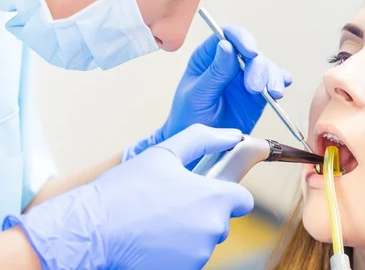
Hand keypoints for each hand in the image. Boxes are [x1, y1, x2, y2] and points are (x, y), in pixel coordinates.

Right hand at [3, 124, 253, 269]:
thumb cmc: (126, 189)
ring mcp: (198, 255)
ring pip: (204, 241)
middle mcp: (213, 230)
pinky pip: (187, 258)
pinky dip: (175, 251)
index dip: (227, 194)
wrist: (91, 230)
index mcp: (215, 199)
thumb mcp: (165, 152)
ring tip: (157, 220)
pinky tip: (152, 238)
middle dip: (204, 212)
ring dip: (189, 232)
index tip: (207, 190)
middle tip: (173, 202)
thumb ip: (204, 140)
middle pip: (222, 221)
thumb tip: (233, 135)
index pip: (243, 200)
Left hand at [163, 25, 290, 136]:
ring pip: (265, 66)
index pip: (227, 36)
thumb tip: (226, 45)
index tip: (251, 53)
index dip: (241, 39)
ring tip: (273, 94)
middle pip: (251, 52)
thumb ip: (214, 73)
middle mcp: (229, 63)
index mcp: (208, 58)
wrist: (199, 149)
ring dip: (272, 77)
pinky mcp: (258, 93)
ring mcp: (245, 77)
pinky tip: (281, 90)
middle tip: (255, 88)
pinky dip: (280, 82)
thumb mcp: (197, 96)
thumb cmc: (189, 120)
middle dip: (258, 67)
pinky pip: (273, 81)